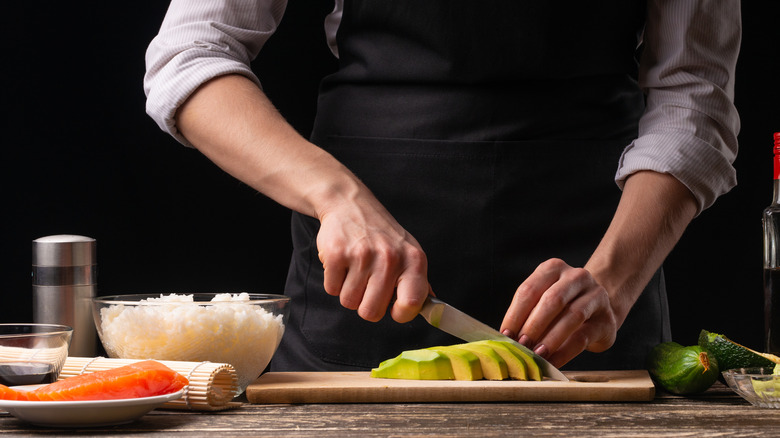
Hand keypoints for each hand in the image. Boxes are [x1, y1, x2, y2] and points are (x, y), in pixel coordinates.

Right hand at [316, 196, 430, 322]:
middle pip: (371, 312)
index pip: (411, 304)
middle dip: (366, 305)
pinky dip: (334, 281)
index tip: (394, 308)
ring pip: (349, 302)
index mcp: (413, 260)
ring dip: (349, 291)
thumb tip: (431, 310)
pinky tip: (343, 263)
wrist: (350, 204)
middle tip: (368, 286)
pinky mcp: (337, 254)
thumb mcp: (408, 252)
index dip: (400, 314)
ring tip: (355, 270)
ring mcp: (362, 255)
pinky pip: (332, 290)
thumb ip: (418, 283)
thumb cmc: (381, 235)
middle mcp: (390, 257)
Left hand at [499, 258, 617, 367]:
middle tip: (521, 346)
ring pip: (571, 316)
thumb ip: (527, 314)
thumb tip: (507, 338)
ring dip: (550, 338)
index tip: (505, 335)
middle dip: (533, 326)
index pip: (529, 290)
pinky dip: (564, 352)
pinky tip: (553, 363)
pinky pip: (583, 337)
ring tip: (536, 355)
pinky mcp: (606, 319)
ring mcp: (595, 295)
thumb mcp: (544, 301)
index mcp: (553, 268)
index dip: (515, 314)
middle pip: (551, 300)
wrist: (601, 308)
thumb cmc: (563, 306)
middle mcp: (576, 277)